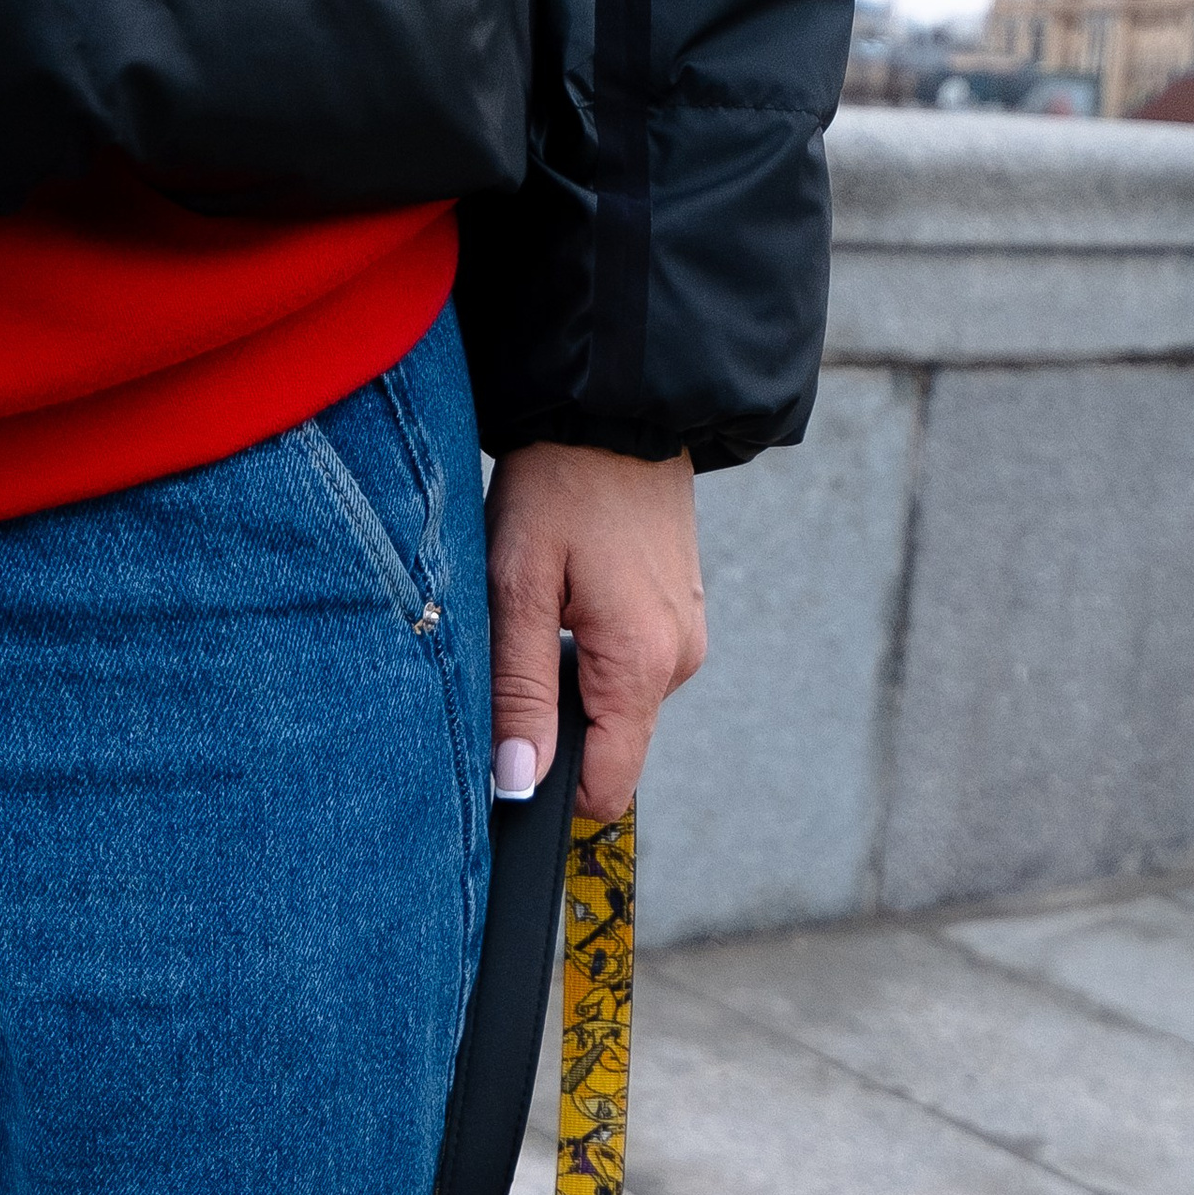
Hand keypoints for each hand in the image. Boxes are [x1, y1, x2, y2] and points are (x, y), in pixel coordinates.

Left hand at [485, 443, 706, 821]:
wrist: (618, 406)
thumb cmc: (560, 484)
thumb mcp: (518, 587)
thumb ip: (520, 692)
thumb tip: (518, 782)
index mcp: (641, 664)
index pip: (607, 788)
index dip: (552, 786)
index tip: (508, 752)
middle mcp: (678, 662)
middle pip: (611, 749)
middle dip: (557, 723)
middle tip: (519, 646)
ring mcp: (685, 638)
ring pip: (617, 707)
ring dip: (573, 679)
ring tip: (546, 605)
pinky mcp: (680, 617)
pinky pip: (630, 668)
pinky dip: (594, 650)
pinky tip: (574, 593)